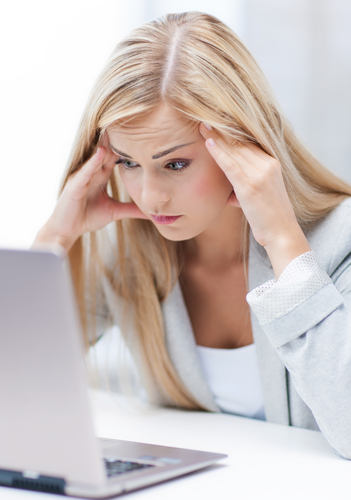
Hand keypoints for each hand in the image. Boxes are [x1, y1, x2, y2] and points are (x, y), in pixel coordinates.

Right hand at [33, 139, 146, 251]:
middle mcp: (92, 172)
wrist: (67, 230)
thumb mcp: (114, 211)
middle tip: (133, 123)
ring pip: (97, 157)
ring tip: (118, 128)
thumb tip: (150, 211)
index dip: (128, 147)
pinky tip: (101, 152)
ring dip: (107, 144)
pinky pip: (85, 171)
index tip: (144, 136)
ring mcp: (83, 176)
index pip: (116, 156)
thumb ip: (131, 209)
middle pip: (108, 152)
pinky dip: (93, 162)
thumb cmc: (87, 217)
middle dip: (119, 139)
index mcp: (101, 175)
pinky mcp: (75, 184)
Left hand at [199, 123, 310, 277]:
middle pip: (241, 143)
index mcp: (272, 164)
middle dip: (222, 130)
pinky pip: (231, 166)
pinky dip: (219, 153)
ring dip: (217, 137)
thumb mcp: (260, 196)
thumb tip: (230, 193)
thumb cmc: (269, 219)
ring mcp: (259, 175)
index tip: (217, 122)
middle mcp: (267, 165)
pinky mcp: (250, 186)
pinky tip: (208, 144)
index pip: (248, 143)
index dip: (231, 132)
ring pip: (235, 151)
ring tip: (202, 125)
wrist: (282, 233)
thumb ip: (245, 187)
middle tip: (204, 117)